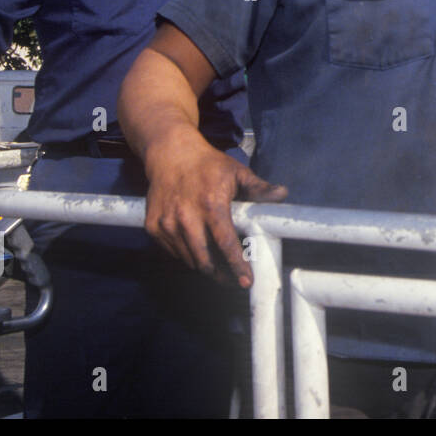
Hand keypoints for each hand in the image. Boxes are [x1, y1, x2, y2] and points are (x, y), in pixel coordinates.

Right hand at [144, 133, 287, 288]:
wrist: (170, 153)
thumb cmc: (207, 164)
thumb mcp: (237, 172)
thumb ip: (259, 187)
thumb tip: (282, 194)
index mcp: (211, 204)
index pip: (225, 243)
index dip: (237, 265)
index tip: (246, 281)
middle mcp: (186, 216)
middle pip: (204, 259)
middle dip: (221, 275)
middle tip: (233, 281)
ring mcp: (166, 223)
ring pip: (188, 259)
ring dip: (204, 267)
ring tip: (218, 268)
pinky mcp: (153, 227)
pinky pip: (173, 252)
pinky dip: (186, 255)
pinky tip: (198, 251)